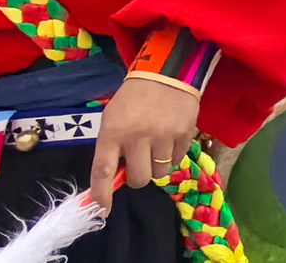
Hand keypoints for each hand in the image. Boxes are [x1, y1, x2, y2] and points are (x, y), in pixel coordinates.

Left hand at [88, 77, 200, 212]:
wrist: (166, 74)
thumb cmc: (132, 99)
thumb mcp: (113, 119)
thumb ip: (112, 147)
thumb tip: (116, 178)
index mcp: (113, 132)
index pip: (103, 171)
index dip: (102, 194)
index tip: (102, 210)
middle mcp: (137, 136)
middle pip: (138, 179)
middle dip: (137, 176)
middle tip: (139, 163)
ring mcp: (163, 136)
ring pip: (159, 173)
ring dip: (156, 167)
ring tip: (156, 149)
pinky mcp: (184, 134)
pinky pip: (177, 160)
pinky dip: (171, 156)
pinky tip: (168, 140)